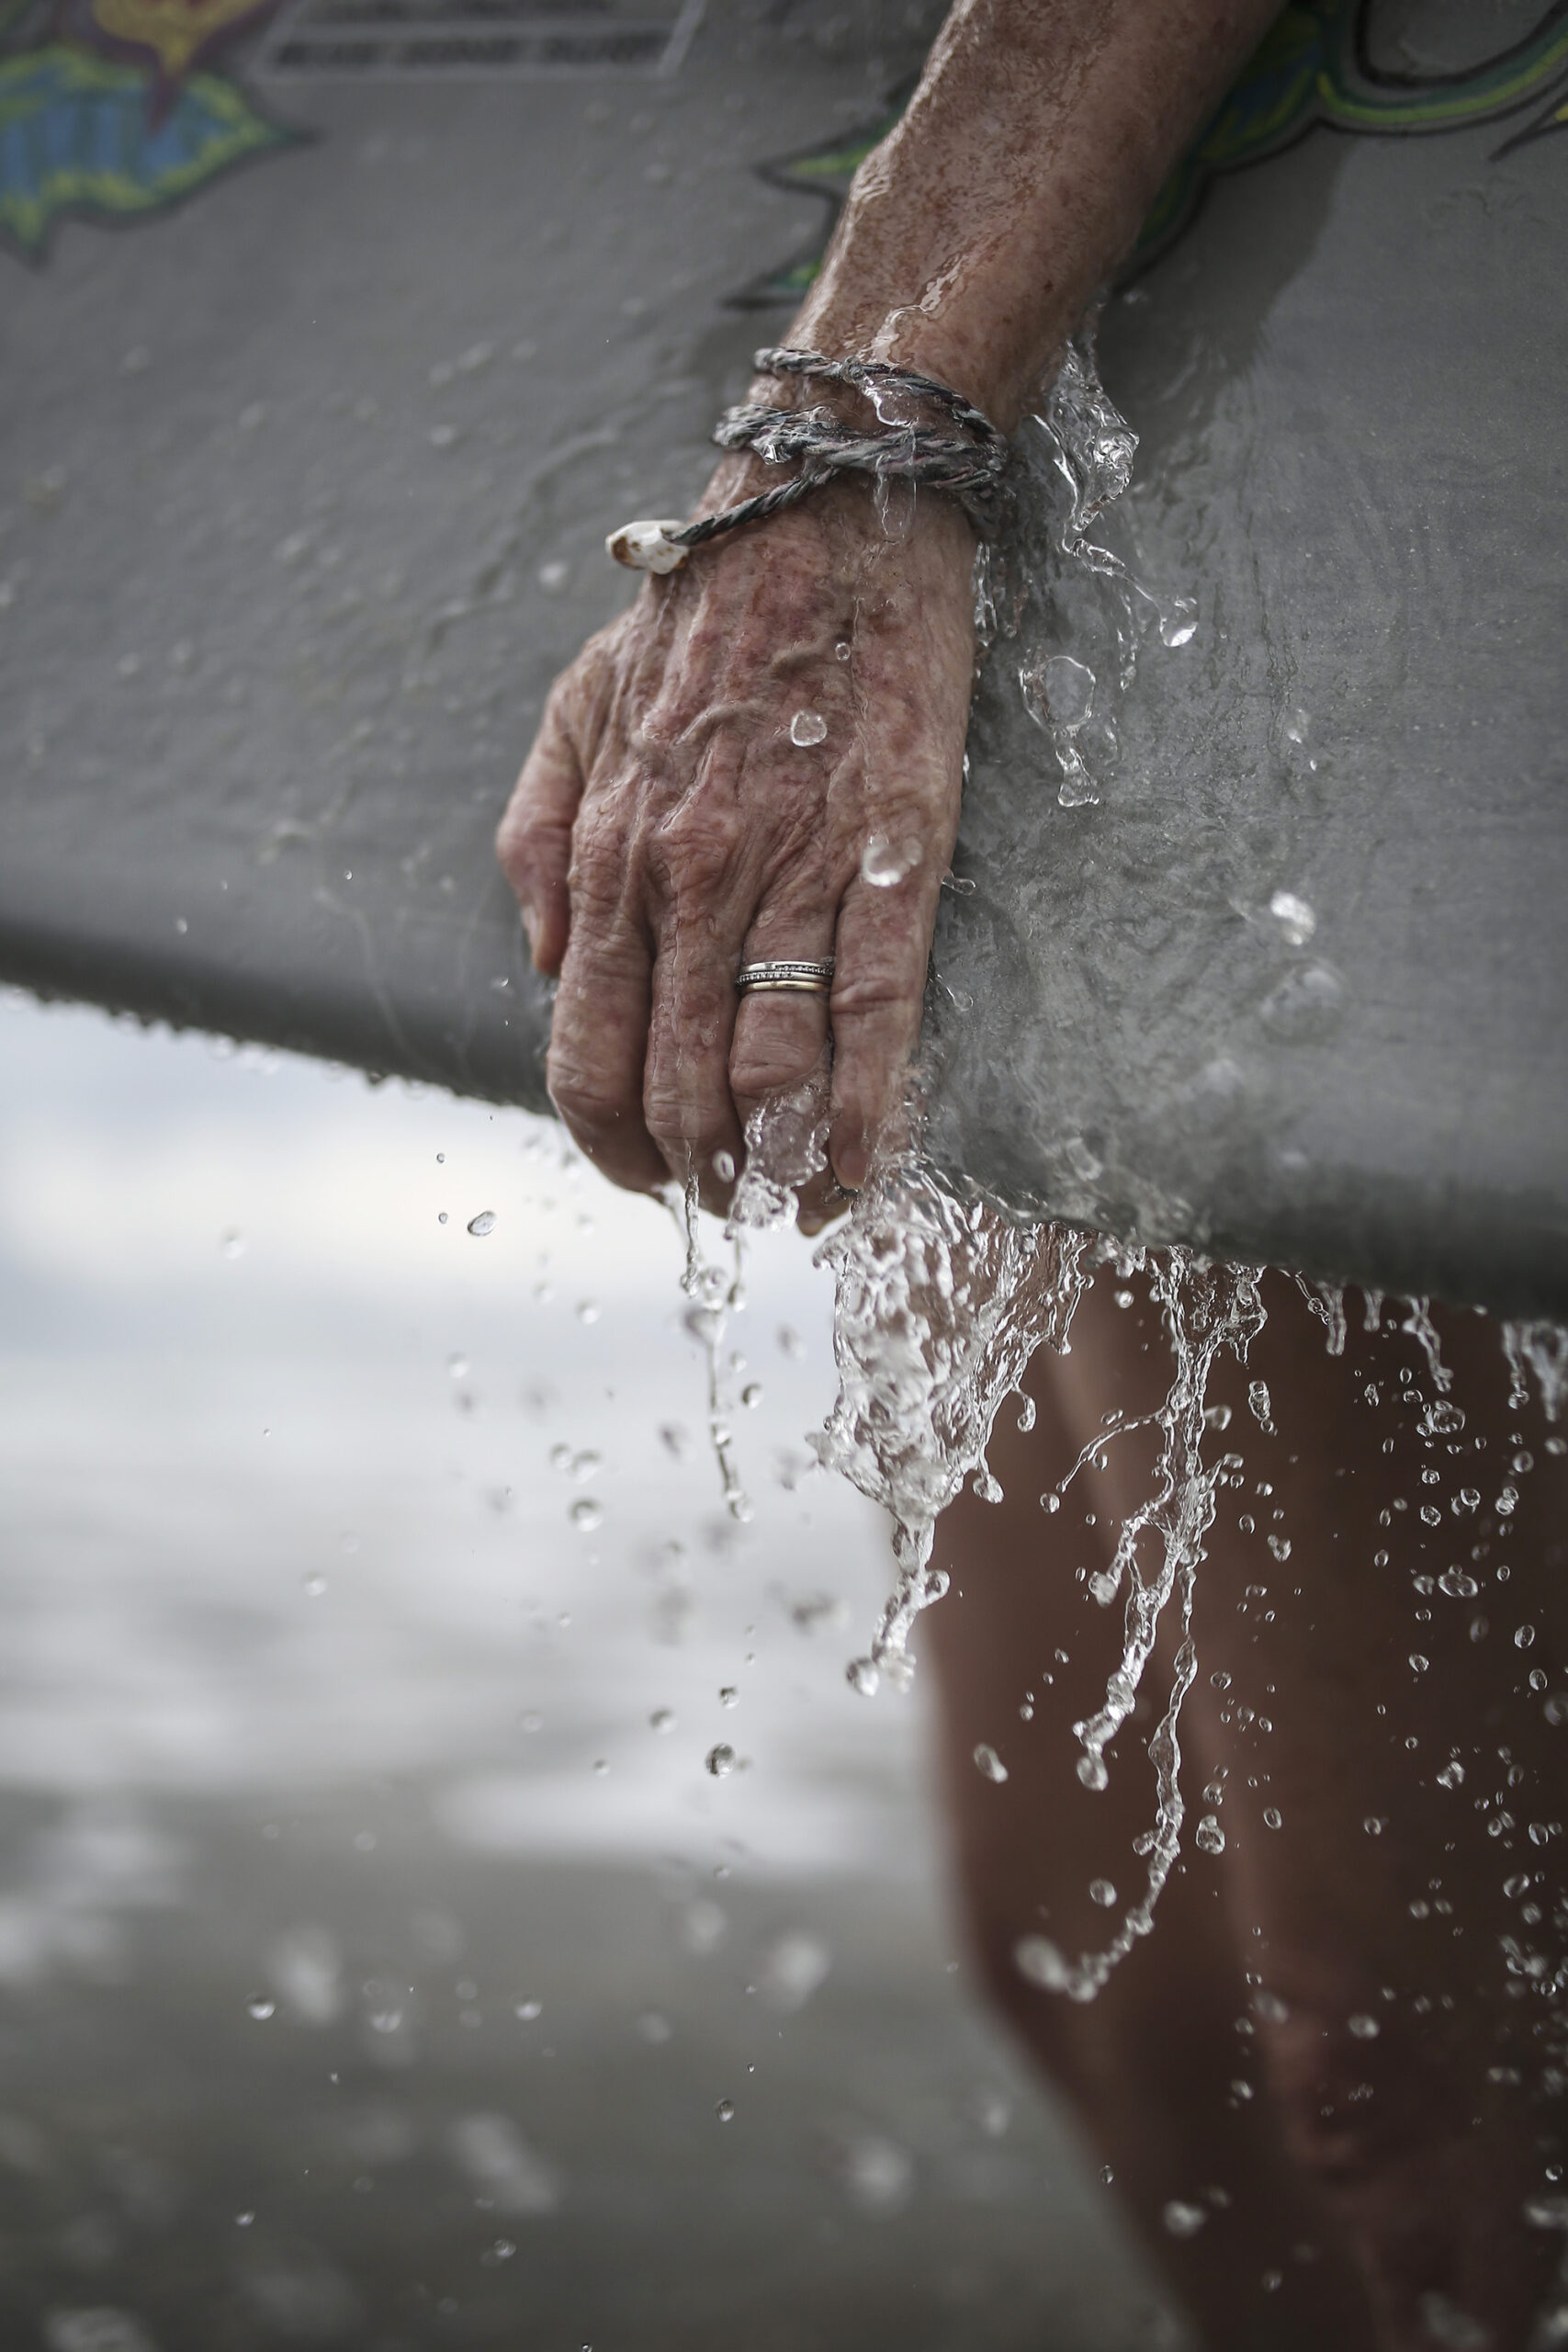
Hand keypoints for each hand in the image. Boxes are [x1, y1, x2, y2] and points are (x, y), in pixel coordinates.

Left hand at [497, 468, 976, 1216]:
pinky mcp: (889, 866)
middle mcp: (687, 886)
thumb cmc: (702, 621)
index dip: (609, 1142)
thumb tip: (547, 968)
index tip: (644, 1177)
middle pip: (676, 1089)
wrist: (827, 517)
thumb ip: (536, 841)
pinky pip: (872, 1022)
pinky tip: (862, 1174)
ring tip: (791, 1198)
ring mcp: (791, 879)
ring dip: (776, 1166)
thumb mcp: (574, 711)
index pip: (586, 1054)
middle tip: (726, 1202)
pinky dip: (867, 1119)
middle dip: (697, 1174)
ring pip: (769, 1074)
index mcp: (609, 858)